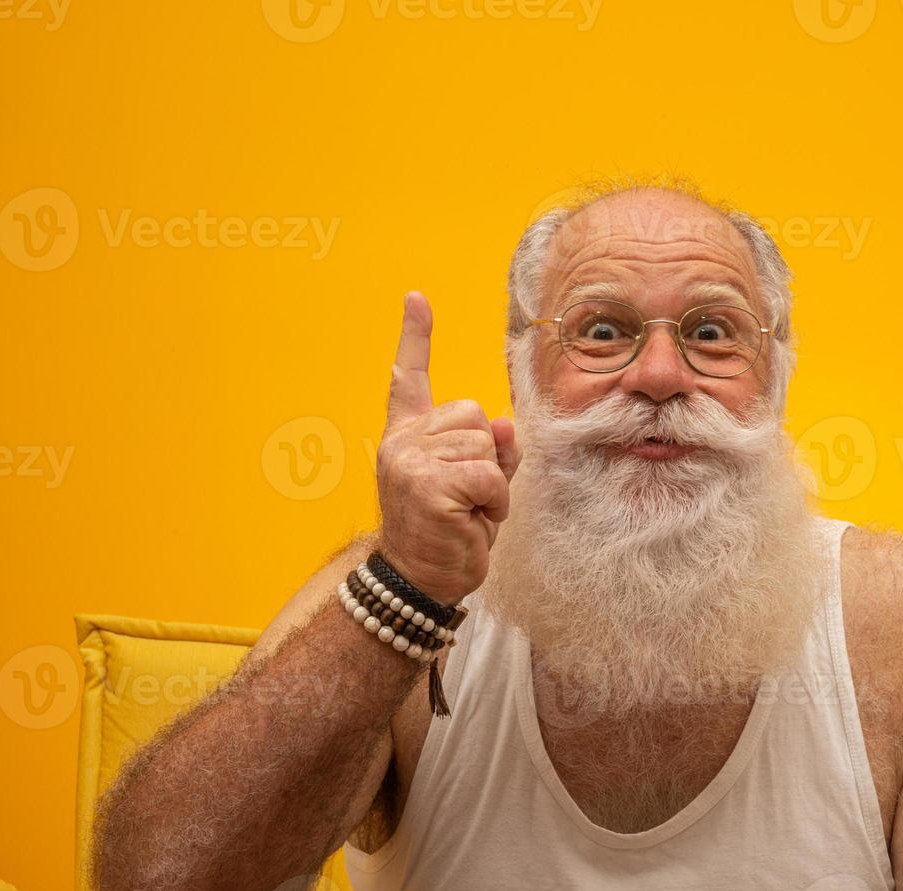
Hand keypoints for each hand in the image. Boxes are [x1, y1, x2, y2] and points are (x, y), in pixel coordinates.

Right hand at [374, 292, 520, 605]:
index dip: (415, 337)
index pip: (409, 379)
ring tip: (467, 512)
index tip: (417, 298)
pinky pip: (488, 476)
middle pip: (473, 416)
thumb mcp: (477, 485)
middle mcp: (402, 442)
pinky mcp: (428, 484)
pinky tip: (472, 520)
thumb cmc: (451, 532)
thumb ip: (491, 449)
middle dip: (485, 457)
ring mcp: (411, 462)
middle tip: (465, 497)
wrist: (421, 581)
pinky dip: (492, 502)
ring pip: (484, 447)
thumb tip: (500, 422)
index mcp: (408, 436)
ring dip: (490, 485)